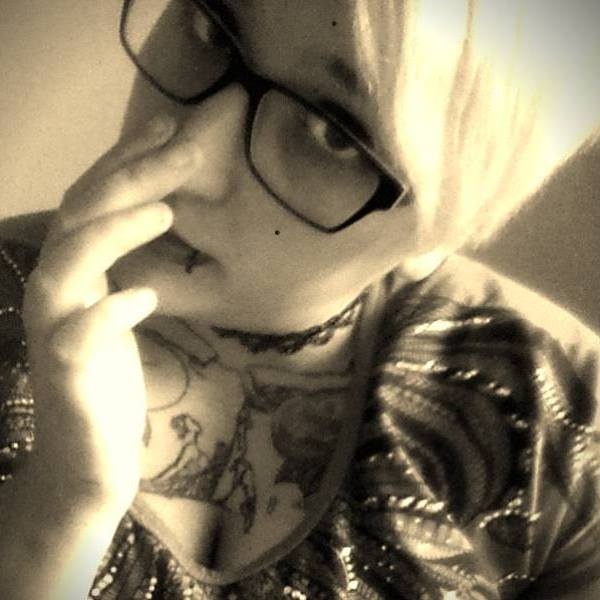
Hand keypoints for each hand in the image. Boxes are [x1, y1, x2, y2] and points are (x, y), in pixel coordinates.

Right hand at [22, 115, 200, 510]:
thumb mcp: (118, 310)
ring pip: (67, 267)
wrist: (86, 460)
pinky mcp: (66, 377)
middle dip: (130, 177)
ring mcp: (55, 333)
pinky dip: (109, 312)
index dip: (127, 160)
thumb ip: (123, 264)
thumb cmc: (106, 383)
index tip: (170, 127)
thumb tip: (158, 211)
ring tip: (166, 212)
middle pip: (80, 218)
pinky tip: (147, 297)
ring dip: (114, 232)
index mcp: (74, 275)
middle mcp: (57, 293)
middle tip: (186, 151)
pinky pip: (78, 338)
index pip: (93, 202)